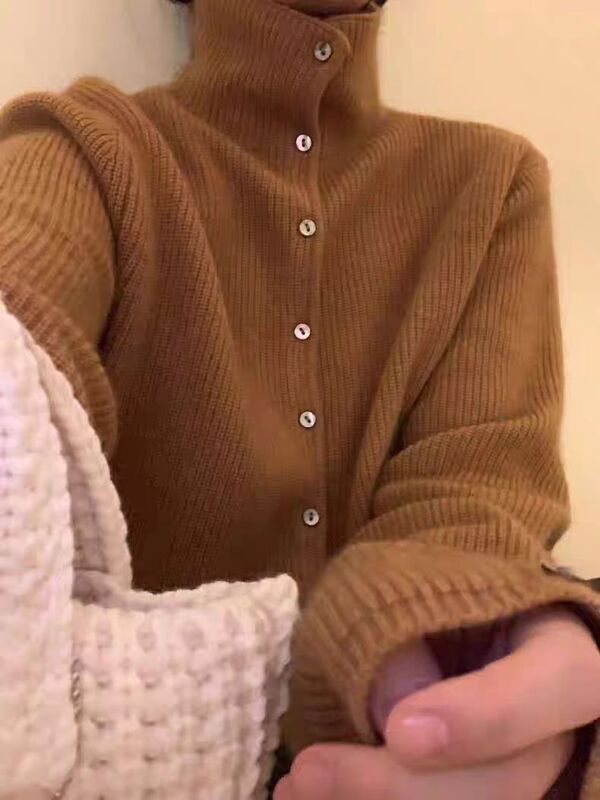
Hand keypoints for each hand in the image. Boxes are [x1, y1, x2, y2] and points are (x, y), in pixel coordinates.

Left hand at [275, 606, 599, 799]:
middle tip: (311, 772)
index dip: (482, 719)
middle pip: (507, 782)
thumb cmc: (445, 598)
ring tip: (295, 788)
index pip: (552, 688)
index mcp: (562, 657)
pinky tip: (305, 794)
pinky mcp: (483, 791)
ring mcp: (530, 775)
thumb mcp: (428, 590)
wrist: (463, 629)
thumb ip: (414, 640)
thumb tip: (391, 720)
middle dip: (401, 787)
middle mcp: (561, 731)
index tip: (399, 731)